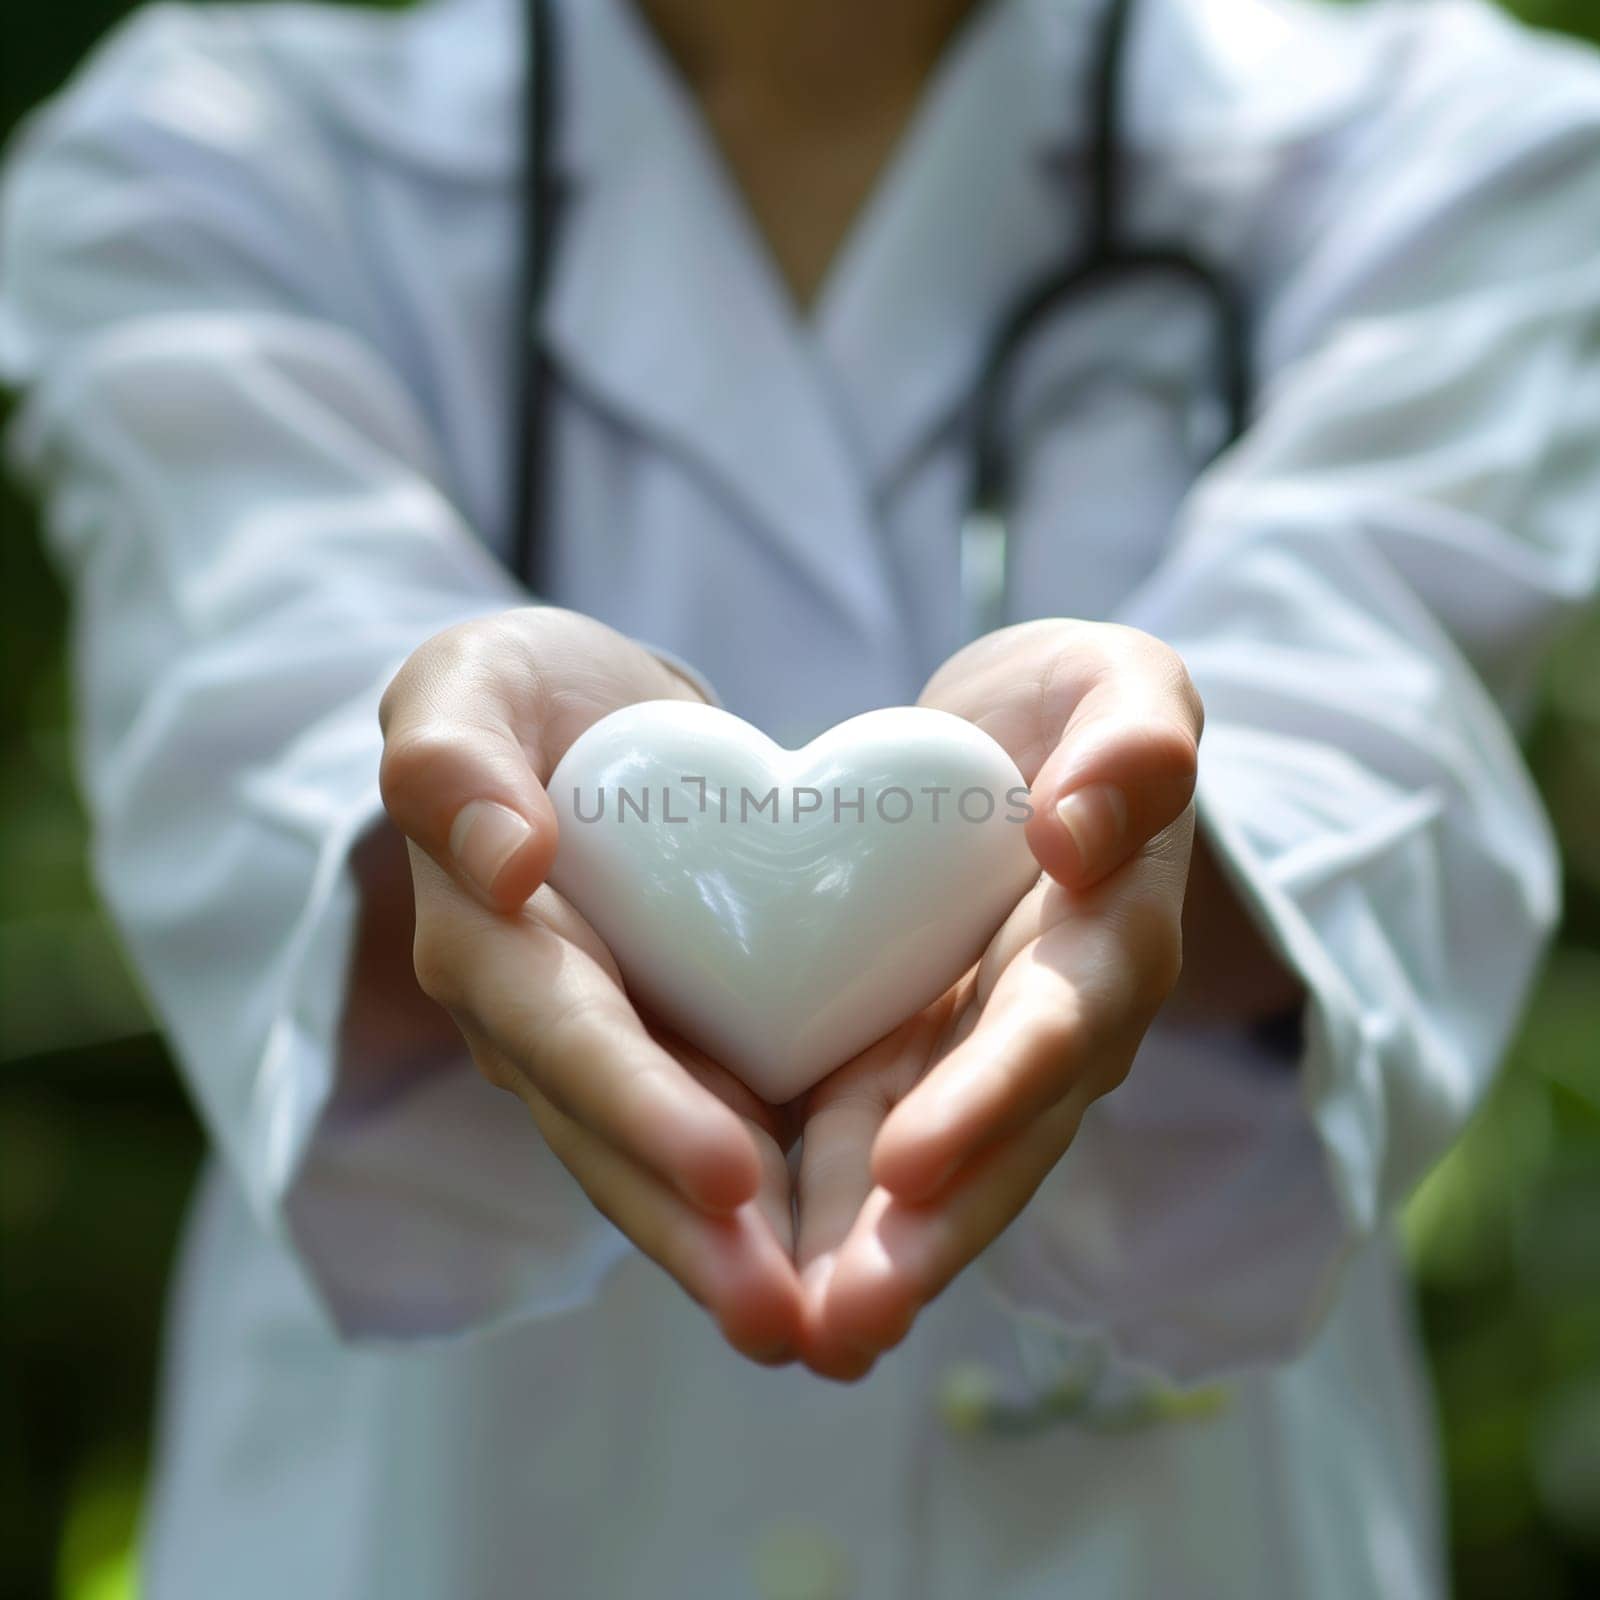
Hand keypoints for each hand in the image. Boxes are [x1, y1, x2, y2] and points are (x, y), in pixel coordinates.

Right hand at [378, 607, 803, 1361]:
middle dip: (695, 1238)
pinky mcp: (682, 1047)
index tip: (727, 1173)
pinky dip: (781, 1202)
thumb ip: (452, 758)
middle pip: (615, 1144)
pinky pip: (729, 1128)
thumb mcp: (468, 682)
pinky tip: (852, 1255)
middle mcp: (543, 1026)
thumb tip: (505, 863)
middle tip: (788, 1323)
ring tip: (827, 1334)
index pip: (561, 1038)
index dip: (636, 1107)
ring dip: (741, 1257)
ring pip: (670, 1168)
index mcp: (490, 946)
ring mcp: (615, 1050)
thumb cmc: (518, 692)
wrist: (589, 718)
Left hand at [792, 620, 1203, 1379]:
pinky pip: (858, 1139)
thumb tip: (1083, 831)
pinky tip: (749, 1265)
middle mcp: (1045, 1026)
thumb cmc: (1078, 709)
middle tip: (843, 1323)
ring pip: (922, 1171)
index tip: (909, 1161)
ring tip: (793, 1337)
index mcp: (1107, 942)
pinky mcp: (900, 1058)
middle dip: (926, 1237)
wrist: (1019, 743)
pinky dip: (815, 1204)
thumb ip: (1135, 740)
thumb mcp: (1124, 684)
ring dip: (864, 1255)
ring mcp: (969, 1055)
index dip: (990, 1098)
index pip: (1055, 1031)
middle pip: (995, 1144)